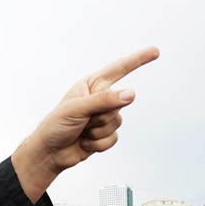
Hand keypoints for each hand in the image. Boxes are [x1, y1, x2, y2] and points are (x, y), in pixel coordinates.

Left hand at [10, 47, 159, 201]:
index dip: (138, 60)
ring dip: (97, 132)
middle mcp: (99, 99)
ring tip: (81, 132)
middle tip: (81, 122)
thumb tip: (131, 94)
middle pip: (119, 104)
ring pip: (117, 122)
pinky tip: (84, 143)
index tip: (155, 52)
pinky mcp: (104, 134)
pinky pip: (114, 138)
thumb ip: (105, 101)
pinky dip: (99, 144)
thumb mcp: (77, 108)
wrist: (49, 153)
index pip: (119, 69)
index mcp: (91, 85)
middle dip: (100, 116)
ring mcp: (102, 117)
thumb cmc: (55, 126)